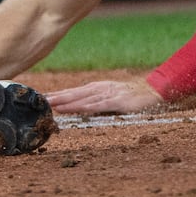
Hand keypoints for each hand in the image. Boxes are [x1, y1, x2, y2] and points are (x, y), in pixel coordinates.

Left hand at [44, 77, 164, 114]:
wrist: (153, 90)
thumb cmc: (132, 95)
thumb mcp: (111, 96)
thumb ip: (97, 102)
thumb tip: (81, 108)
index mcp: (96, 88)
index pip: (73, 91)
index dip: (58, 95)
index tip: (43, 98)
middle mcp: (99, 89)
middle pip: (74, 93)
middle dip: (57, 97)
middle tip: (42, 101)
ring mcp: (108, 94)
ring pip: (83, 99)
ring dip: (68, 102)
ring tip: (53, 105)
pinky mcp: (118, 101)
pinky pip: (99, 105)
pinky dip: (87, 106)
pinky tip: (77, 108)